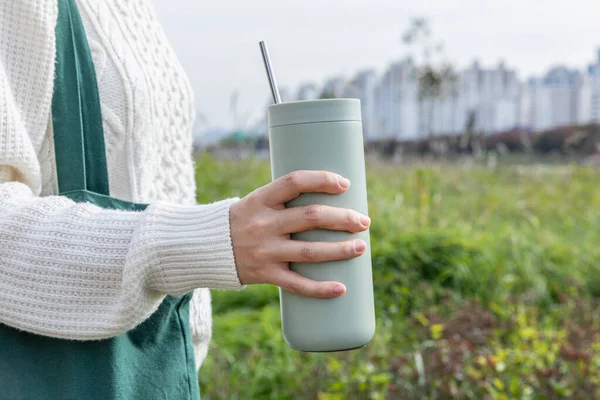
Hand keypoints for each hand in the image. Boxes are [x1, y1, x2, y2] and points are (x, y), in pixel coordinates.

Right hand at [229, 170, 369, 298]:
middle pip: (311, 217)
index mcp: (261, 199)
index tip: (345, 185)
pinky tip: (341, 288)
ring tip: (361, 248)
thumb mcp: (257, 202)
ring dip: (340, 250)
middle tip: (364, 222)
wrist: (205, 248)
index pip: (295, 182)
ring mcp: (265, 251)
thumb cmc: (242, 220)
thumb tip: (329, 195)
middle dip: (343, 218)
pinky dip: (320, 288)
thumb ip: (286, 199)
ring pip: (310, 252)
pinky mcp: (266, 274)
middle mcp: (264, 224)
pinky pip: (297, 284)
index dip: (322, 180)